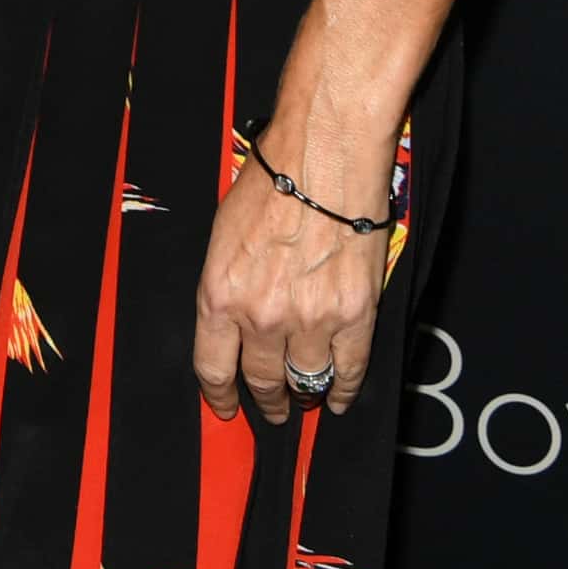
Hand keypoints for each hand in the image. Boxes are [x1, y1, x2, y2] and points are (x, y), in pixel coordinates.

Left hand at [193, 126, 387, 425]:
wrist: (321, 158)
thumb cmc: (269, 184)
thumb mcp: (223, 236)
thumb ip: (227, 284)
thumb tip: (233, 318)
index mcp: (220, 295)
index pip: (213, 368)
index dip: (219, 398)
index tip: (224, 410)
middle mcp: (262, 316)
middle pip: (262, 381)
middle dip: (265, 401)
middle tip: (271, 409)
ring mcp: (311, 320)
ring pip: (306, 380)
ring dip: (305, 393)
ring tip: (305, 398)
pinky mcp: (354, 316)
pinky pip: (349, 370)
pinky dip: (345, 390)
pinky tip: (340, 397)